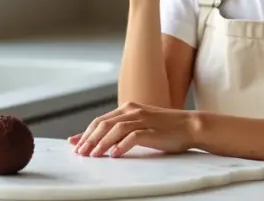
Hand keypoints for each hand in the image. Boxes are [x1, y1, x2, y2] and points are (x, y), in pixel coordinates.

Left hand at [68, 101, 198, 157]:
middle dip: (89, 139)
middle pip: (104, 124)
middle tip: (79, 152)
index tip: (73, 143)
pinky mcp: (152, 130)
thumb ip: (124, 129)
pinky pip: (133, 137)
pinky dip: (121, 146)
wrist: (190, 125)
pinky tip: (114, 155)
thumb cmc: (166, 128)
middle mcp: (133, 111)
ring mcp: (143, 119)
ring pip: (115, 129)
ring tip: (93, 155)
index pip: (101, 120)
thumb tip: (104, 142)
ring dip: (101, 143)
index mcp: (128, 108)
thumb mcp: (141, 124)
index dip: (85, 132)